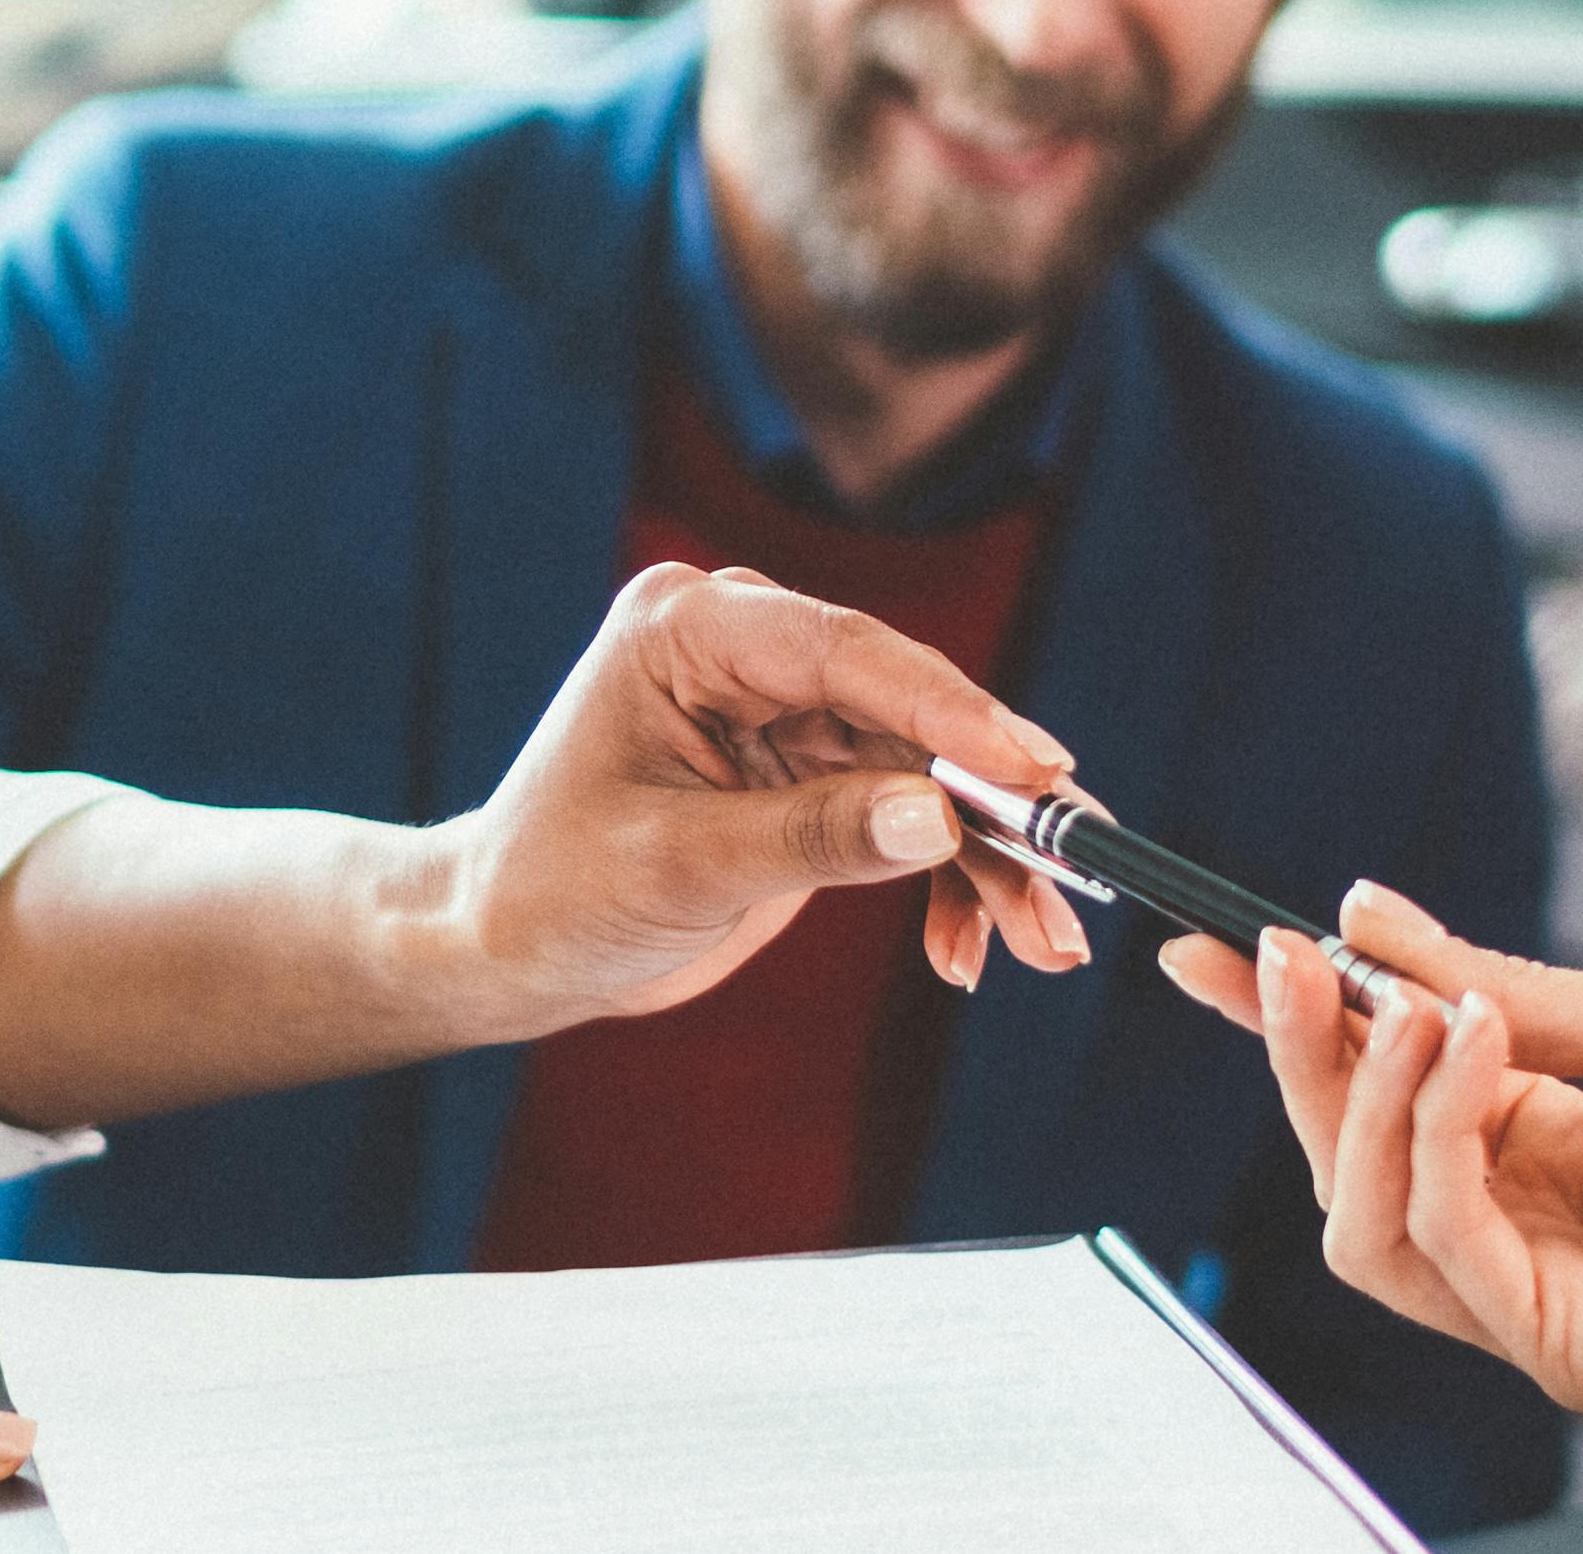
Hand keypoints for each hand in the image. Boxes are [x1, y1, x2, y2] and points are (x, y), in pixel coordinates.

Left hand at [427, 561, 1095, 1031]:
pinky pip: (908, 813)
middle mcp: (749, 649)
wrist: (507, 946)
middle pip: (909, 711)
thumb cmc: (554, 890)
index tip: (1040, 771)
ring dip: (990, 860)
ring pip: (927, 770)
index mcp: (692, 628)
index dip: (955, 711)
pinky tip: (967, 954)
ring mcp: (785, 710)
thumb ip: (811, 838)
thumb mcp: (678, 868)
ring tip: (1046, 947)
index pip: (848, 652)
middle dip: (995, 804)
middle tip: (1075, 873)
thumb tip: (939, 819)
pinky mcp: (810, 772)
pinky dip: (948, 881)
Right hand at [1153, 884, 1582, 1424]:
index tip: (1218, 950)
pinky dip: (1431, 1138)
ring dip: (1361, 1098)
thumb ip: (1490, 988)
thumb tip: (1365, 920)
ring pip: (1363, 1218)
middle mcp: (1528, 1228)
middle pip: (1349, 1158)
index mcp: (1549, 1144)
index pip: (1382, 1093)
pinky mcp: (1561, 1346)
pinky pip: (1439, 1247)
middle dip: (1301, 1056)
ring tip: (1407, 1009)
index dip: (1293, 1029)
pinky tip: (1469, 1054)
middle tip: (1282, 960)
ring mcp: (1537, 1299)